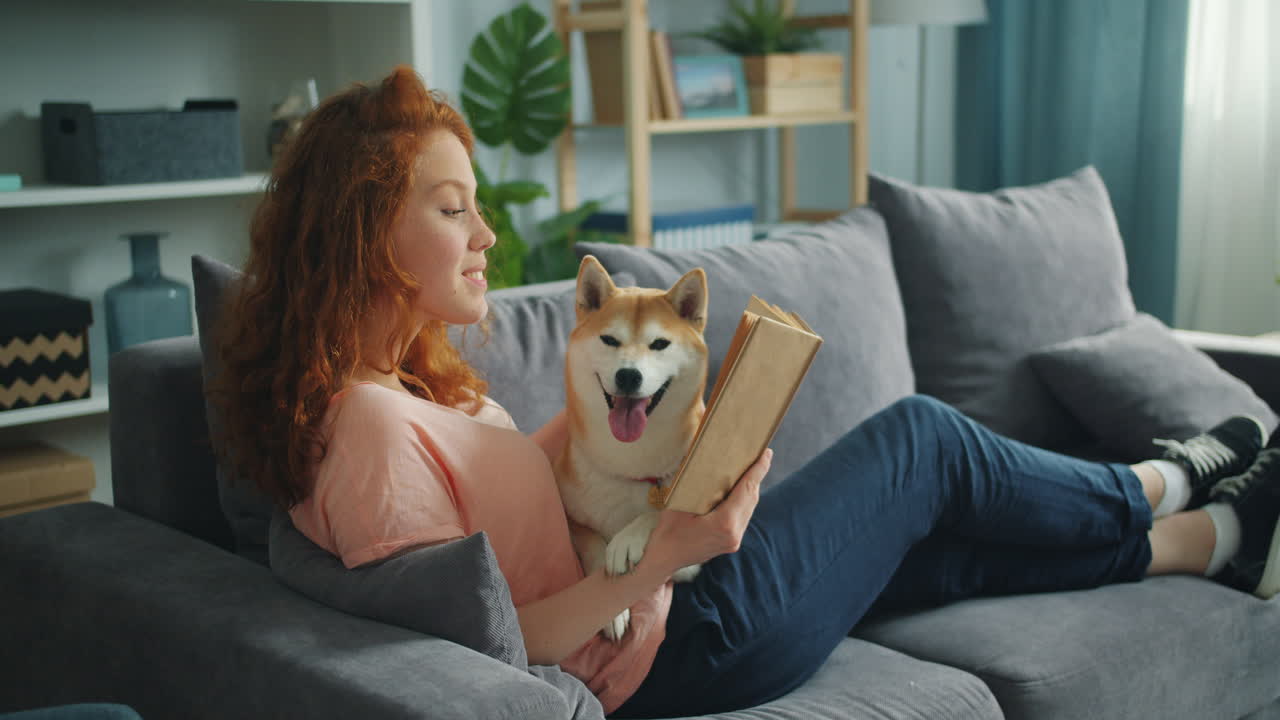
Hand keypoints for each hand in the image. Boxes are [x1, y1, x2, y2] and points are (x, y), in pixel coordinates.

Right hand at [643, 448, 771, 578]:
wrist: (664, 559)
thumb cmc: (668, 531)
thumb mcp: (679, 504)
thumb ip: (695, 485)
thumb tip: (705, 461)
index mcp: (724, 523)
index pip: (746, 490)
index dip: (758, 470)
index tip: (767, 453)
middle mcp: (734, 533)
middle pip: (751, 498)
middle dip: (757, 476)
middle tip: (763, 455)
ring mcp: (734, 540)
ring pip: (749, 508)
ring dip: (752, 488)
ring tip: (754, 469)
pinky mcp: (731, 543)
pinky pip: (743, 517)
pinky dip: (744, 501)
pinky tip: (741, 490)